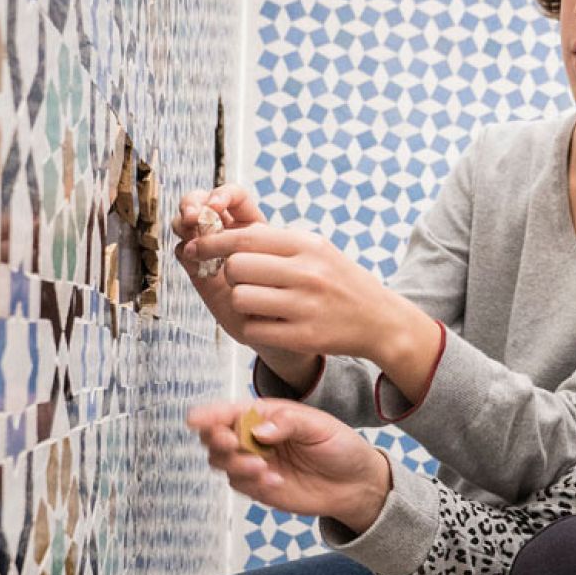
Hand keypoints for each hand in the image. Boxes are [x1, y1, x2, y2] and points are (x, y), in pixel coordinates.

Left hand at [184, 224, 427, 366]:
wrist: (379, 320)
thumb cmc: (339, 281)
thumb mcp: (317, 250)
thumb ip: (276, 242)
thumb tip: (225, 238)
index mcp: (307, 245)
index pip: (246, 237)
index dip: (213, 242)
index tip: (195, 247)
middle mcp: (307, 273)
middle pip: (237, 267)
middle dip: (230, 274)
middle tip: (242, 280)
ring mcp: (305, 306)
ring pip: (241, 298)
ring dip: (241, 302)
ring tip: (259, 303)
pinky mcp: (304, 337)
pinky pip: (254, 329)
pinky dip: (254, 326)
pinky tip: (269, 323)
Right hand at [187, 399, 391, 531]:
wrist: (355, 483)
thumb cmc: (339, 446)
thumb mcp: (320, 426)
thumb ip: (288, 422)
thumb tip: (258, 430)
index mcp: (265, 414)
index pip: (229, 411)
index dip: (208, 414)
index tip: (196, 420)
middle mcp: (253, 436)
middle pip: (215, 437)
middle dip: (217, 440)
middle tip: (234, 444)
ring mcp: (253, 462)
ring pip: (221, 462)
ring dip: (235, 464)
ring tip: (263, 468)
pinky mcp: (258, 487)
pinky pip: (239, 485)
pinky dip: (251, 483)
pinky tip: (276, 482)